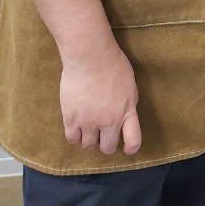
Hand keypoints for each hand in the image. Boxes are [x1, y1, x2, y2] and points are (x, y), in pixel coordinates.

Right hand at [60, 42, 141, 157]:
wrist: (90, 57)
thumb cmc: (113, 64)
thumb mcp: (130, 84)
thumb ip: (128, 103)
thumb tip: (125, 115)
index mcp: (127, 112)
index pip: (133, 141)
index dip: (130, 148)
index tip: (126, 149)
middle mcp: (109, 121)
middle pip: (107, 147)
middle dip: (105, 142)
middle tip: (102, 133)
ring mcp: (89, 122)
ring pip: (88, 145)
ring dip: (89, 138)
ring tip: (88, 127)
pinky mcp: (71, 119)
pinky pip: (72, 139)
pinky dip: (75, 136)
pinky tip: (76, 126)